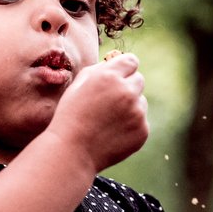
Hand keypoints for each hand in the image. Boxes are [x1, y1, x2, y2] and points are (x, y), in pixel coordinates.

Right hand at [49, 53, 148, 171]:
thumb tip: (115, 62)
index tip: (119, 75)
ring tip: (108, 120)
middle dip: (127, 86)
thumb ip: (100, 69)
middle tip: (110, 101)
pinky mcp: (142, 130)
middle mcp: (126, 91)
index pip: (131, 61)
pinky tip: (112, 132)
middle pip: (139, 80)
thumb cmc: (70, 116)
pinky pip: (141, 121)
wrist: (72, 150)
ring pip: (141, 102)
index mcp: (109, 76)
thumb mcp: (78, 84)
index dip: (124, 68)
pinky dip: (131, 125)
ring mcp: (137, 112)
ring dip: (130, 106)